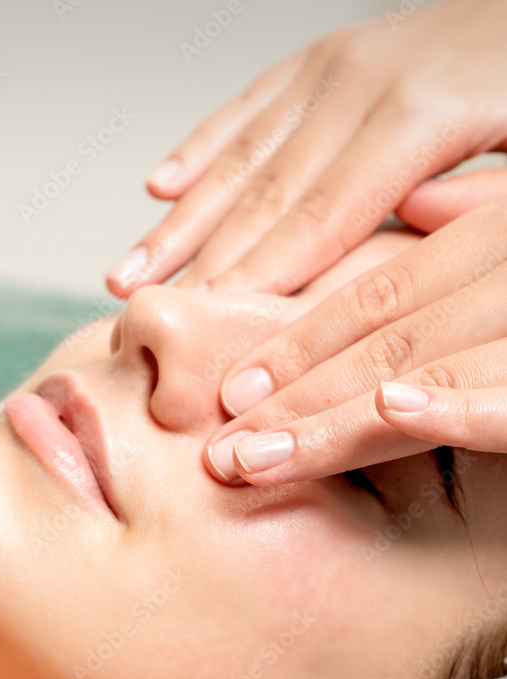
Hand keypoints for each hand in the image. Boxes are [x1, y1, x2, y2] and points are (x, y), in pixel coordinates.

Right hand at [105, 0, 506, 298]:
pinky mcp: (321, 59)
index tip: (207, 330)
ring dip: (177, 222)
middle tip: (147, 320)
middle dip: (200, 264)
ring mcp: (333, 65)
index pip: (320, 219)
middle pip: (264, 196)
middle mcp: (359, 83)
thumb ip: (478, 202)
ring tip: (125, 274)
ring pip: (240, 156)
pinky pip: (246, 108)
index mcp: (418, 115)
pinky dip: (199, 149)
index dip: (258, 280)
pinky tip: (159, 186)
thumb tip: (409, 235)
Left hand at [202, 170, 506, 485]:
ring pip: (422, 362)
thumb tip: (413, 200)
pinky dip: (455, 406)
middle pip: (383, 336)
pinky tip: (388, 411)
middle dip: (293, 396)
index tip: (232, 391)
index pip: (381, 294)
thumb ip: (478, 219)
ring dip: (333, 415)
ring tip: (257, 459)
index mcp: (496, 236)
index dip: (299, 344)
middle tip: (220, 451)